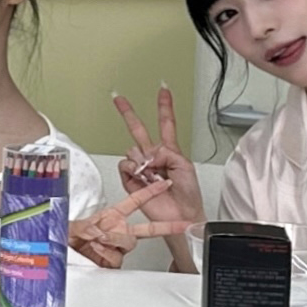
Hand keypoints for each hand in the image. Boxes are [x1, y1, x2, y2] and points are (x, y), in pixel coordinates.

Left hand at [70, 178, 195, 268]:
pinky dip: (105, 254)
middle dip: (166, 226)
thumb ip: (88, 226)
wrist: (60, 257)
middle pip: (147, 230)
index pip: (135, 201)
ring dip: (115, 240)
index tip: (165, 184)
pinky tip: (95, 252)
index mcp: (111, 217)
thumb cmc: (67, 238)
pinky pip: (117, 258)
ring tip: (97, 240)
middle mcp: (117, 231)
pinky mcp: (113, 262)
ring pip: (130, 243)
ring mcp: (117, 247)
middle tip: (181, 224)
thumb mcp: (74, 226)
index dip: (150, 192)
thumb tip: (101, 231)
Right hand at [109, 86, 205, 231]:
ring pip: (132, 151)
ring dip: (144, 161)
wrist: (180, 215)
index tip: (163, 90)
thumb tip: (147, 154)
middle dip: (129, 113)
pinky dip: (134, 169)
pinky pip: (126, 165)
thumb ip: (166, 152)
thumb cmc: (188, 194)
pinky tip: (143, 177)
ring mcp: (141, 169)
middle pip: (139, 131)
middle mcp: (153, 158)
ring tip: (154, 175)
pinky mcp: (131, 180)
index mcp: (169, 151)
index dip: (164, 107)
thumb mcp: (185, 165)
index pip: (165, 124)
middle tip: (118, 98)